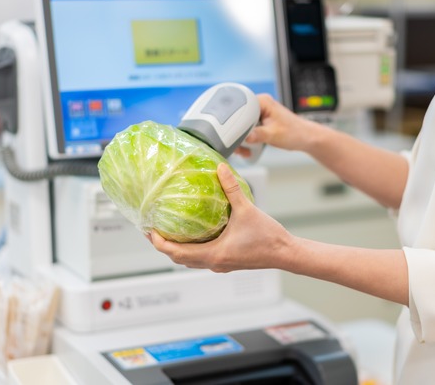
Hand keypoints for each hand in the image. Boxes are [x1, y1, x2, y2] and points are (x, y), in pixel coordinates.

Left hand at [147, 162, 292, 272]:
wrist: (286, 253)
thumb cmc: (268, 237)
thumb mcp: (246, 209)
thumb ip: (232, 188)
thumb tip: (220, 168)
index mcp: (213, 254)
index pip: (176, 253)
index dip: (159, 242)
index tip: (148, 230)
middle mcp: (214, 263)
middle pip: (179, 259)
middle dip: (164, 245)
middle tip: (154, 229)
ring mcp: (220, 264)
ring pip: (190, 261)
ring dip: (177, 249)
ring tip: (169, 232)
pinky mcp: (227, 262)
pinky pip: (202, 258)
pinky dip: (192, 249)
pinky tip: (194, 235)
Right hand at [234, 94, 319, 156]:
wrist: (305, 138)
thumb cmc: (295, 133)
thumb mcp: (274, 135)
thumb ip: (258, 135)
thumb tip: (244, 137)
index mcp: (263, 102)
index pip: (241, 106)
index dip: (235, 120)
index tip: (232, 133)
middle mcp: (260, 105)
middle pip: (239, 117)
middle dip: (238, 133)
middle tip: (239, 146)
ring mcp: (259, 113)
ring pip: (242, 125)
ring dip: (241, 139)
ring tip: (245, 150)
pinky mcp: (260, 122)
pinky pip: (247, 129)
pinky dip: (246, 139)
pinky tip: (248, 149)